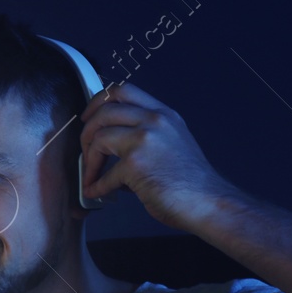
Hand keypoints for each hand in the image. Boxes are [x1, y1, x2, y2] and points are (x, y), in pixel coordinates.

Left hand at [78, 83, 242, 232]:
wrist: (206, 201)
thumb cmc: (190, 181)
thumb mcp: (172, 142)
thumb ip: (146, 134)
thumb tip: (111, 144)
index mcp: (163, 114)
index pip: (124, 90)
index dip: (99, 101)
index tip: (89, 116)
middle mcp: (155, 121)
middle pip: (105, 110)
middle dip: (87, 131)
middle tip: (85, 149)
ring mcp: (145, 139)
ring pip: (99, 137)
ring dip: (89, 161)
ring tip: (90, 175)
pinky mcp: (135, 164)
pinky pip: (104, 174)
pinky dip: (96, 186)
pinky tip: (96, 192)